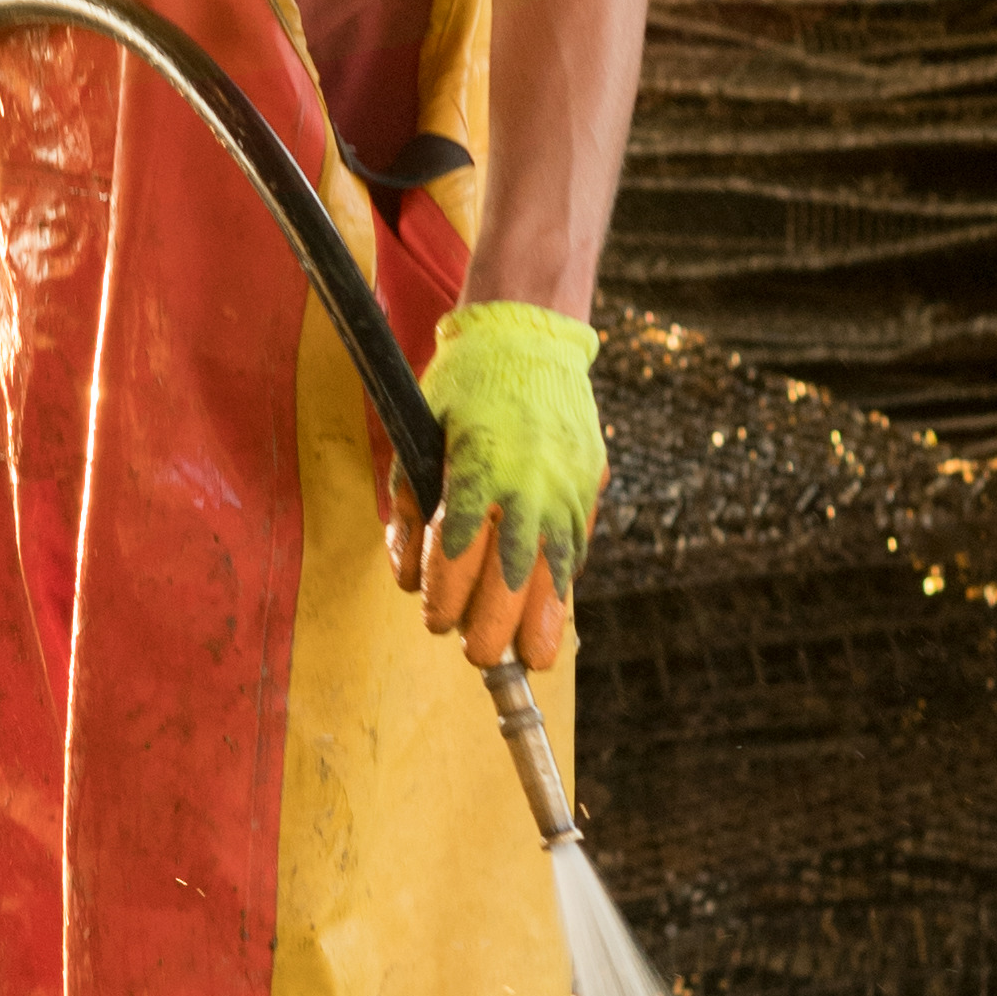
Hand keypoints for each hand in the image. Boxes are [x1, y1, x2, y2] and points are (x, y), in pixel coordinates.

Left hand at [383, 298, 601, 674]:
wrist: (528, 337)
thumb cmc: (461, 385)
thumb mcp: (419, 433)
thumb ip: (409, 504)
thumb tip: (407, 575)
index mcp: (476, 466)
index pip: (458, 552)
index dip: (446, 597)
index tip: (435, 622)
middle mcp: (527, 480)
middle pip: (512, 574)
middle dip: (493, 625)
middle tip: (477, 654)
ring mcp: (565, 484)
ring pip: (556, 568)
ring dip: (544, 620)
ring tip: (533, 658)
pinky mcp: (589, 483)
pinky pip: (576, 544)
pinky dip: (562, 580)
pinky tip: (551, 609)